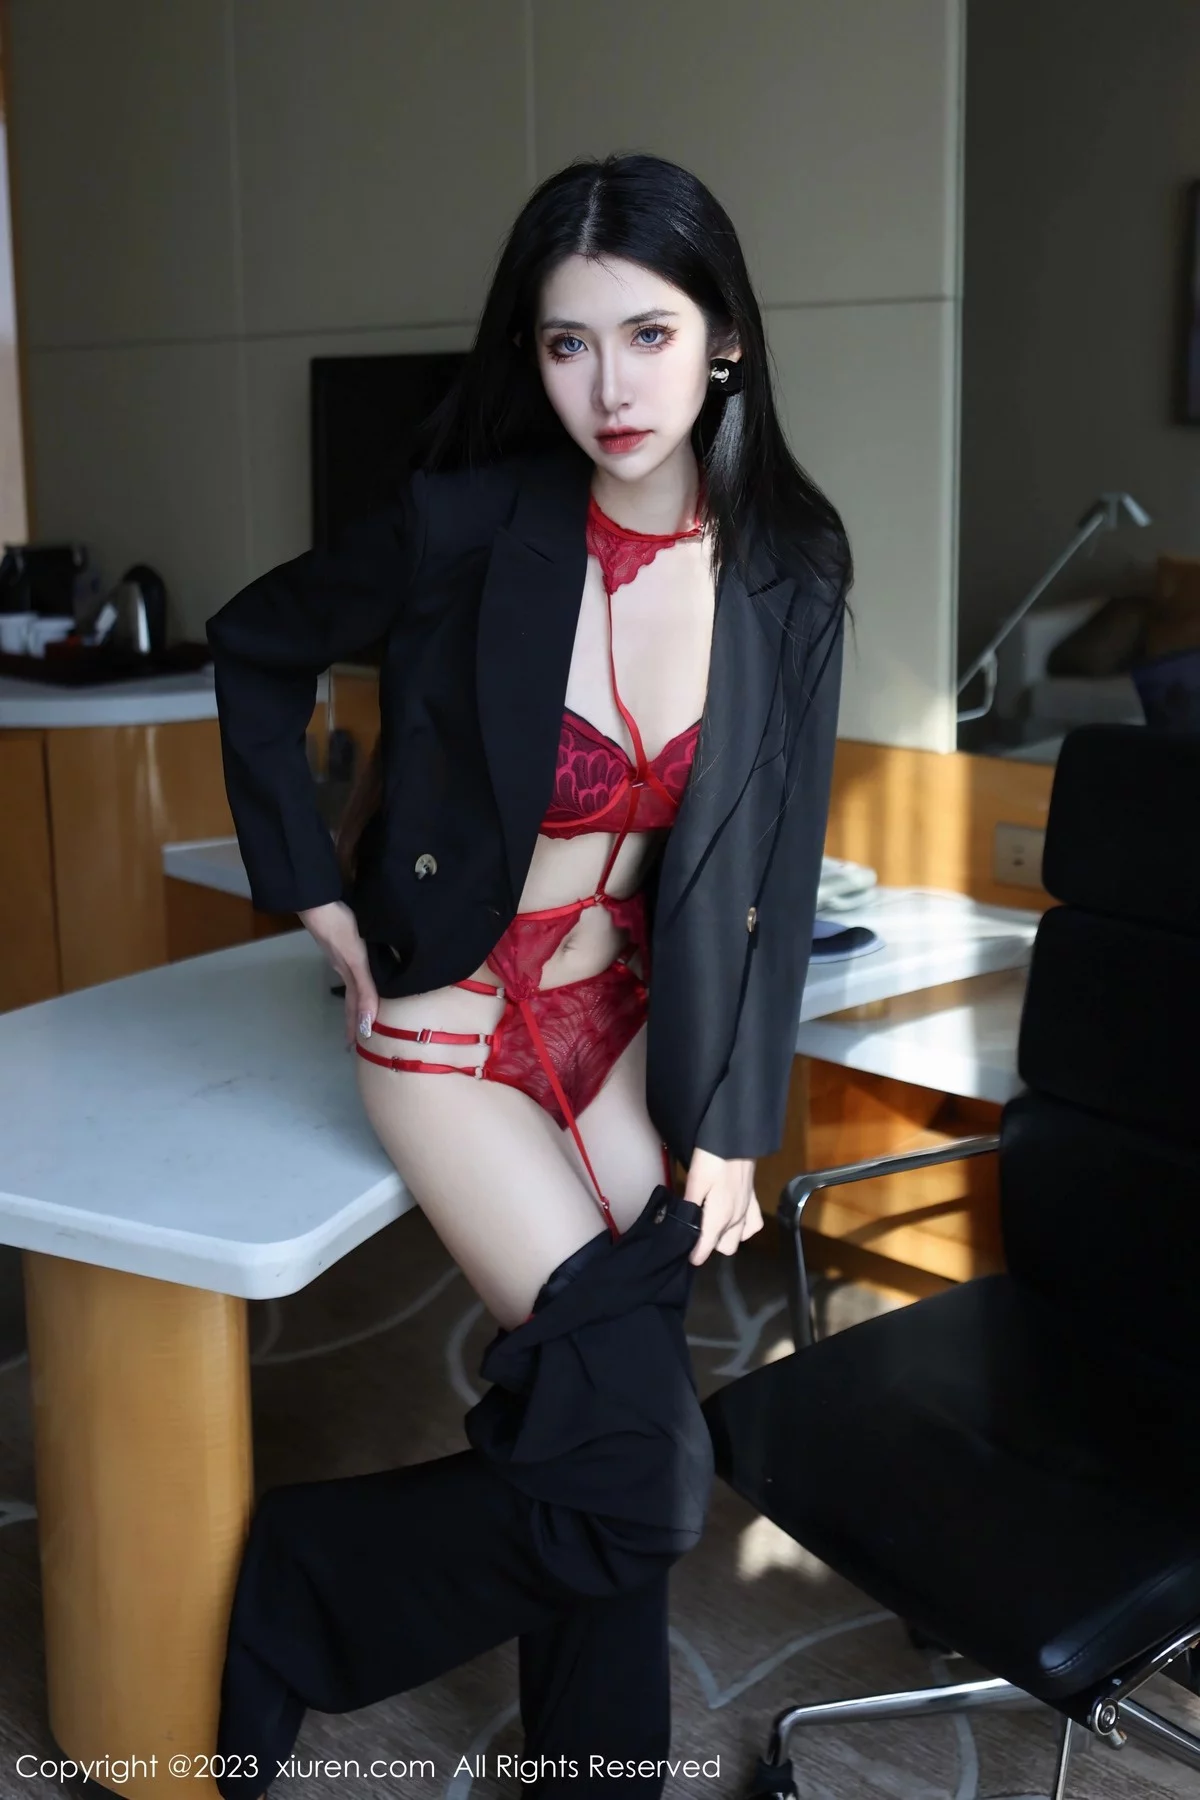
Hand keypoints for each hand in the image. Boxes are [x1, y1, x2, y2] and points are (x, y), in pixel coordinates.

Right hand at [298, 900, 379, 1048]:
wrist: (319, 902)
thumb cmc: (340, 929)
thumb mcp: (356, 960)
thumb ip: (365, 989)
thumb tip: (367, 1024)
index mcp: (349, 975)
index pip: (356, 1006)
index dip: (357, 1024)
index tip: (357, 1045)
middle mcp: (344, 968)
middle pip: (353, 997)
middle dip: (356, 1016)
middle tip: (358, 1033)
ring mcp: (340, 954)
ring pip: (352, 981)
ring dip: (357, 997)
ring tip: (362, 1007)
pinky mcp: (341, 940)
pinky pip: (351, 965)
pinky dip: (357, 976)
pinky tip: (359, 969)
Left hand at [683, 1147, 763, 1265]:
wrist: (736, 1141)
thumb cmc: (711, 1161)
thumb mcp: (694, 1183)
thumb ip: (689, 1208)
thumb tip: (682, 1229)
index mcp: (720, 1217)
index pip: (708, 1247)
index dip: (696, 1255)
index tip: (687, 1258)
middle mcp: (736, 1219)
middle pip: (725, 1247)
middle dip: (711, 1245)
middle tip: (697, 1231)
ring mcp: (747, 1210)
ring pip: (739, 1239)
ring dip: (726, 1237)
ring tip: (712, 1224)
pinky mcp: (754, 1200)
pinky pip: (753, 1225)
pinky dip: (743, 1227)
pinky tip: (733, 1218)